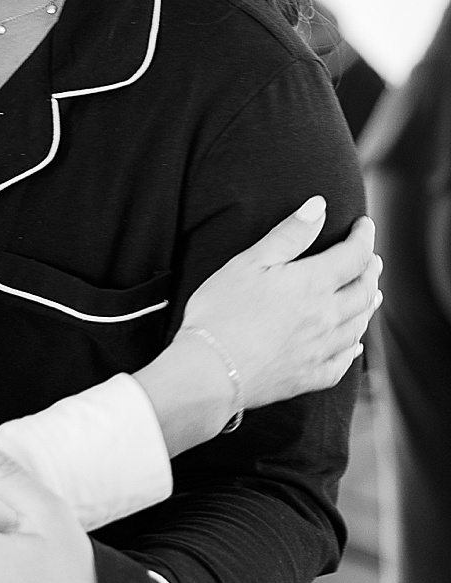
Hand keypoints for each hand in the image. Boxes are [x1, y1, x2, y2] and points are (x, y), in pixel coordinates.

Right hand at [182, 198, 379, 408]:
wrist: (210, 370)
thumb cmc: (222, 311)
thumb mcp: (250, 262)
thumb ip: (289, 234)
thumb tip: (319, 206)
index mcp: (313, 284)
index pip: (354, 255)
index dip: (363, 237)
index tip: (364, 225)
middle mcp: (326, 317)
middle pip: (364, 290)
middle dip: (371, 270)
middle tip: (372, 258)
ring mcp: (321, 350)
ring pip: (358, 325)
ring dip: (369, 305)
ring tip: (372, 294)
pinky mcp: (309, 376)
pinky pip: (343, 363)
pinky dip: (353, 350)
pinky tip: (354, 346)